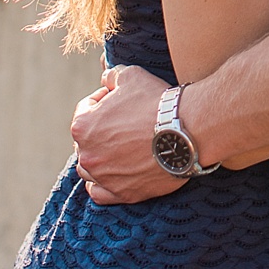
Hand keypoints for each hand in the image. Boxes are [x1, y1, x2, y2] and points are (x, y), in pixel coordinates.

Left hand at [70, 64, 185, 204]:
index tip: (119, 99)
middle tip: (123, 123)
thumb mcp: (130, 75)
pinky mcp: (124, 194)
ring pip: (89, 169)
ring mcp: (105, 177)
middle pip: (86, 140)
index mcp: (82, 126)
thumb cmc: (156, 101)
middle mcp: (87, 155)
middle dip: (100, 130)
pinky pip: (100, 193)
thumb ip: (111, 76)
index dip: (102, 100)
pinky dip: (102, 185)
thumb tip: (106, 79)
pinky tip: (113, 175)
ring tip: (118, 149)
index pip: (85, 110)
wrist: (186, 131)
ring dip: (99, 158)